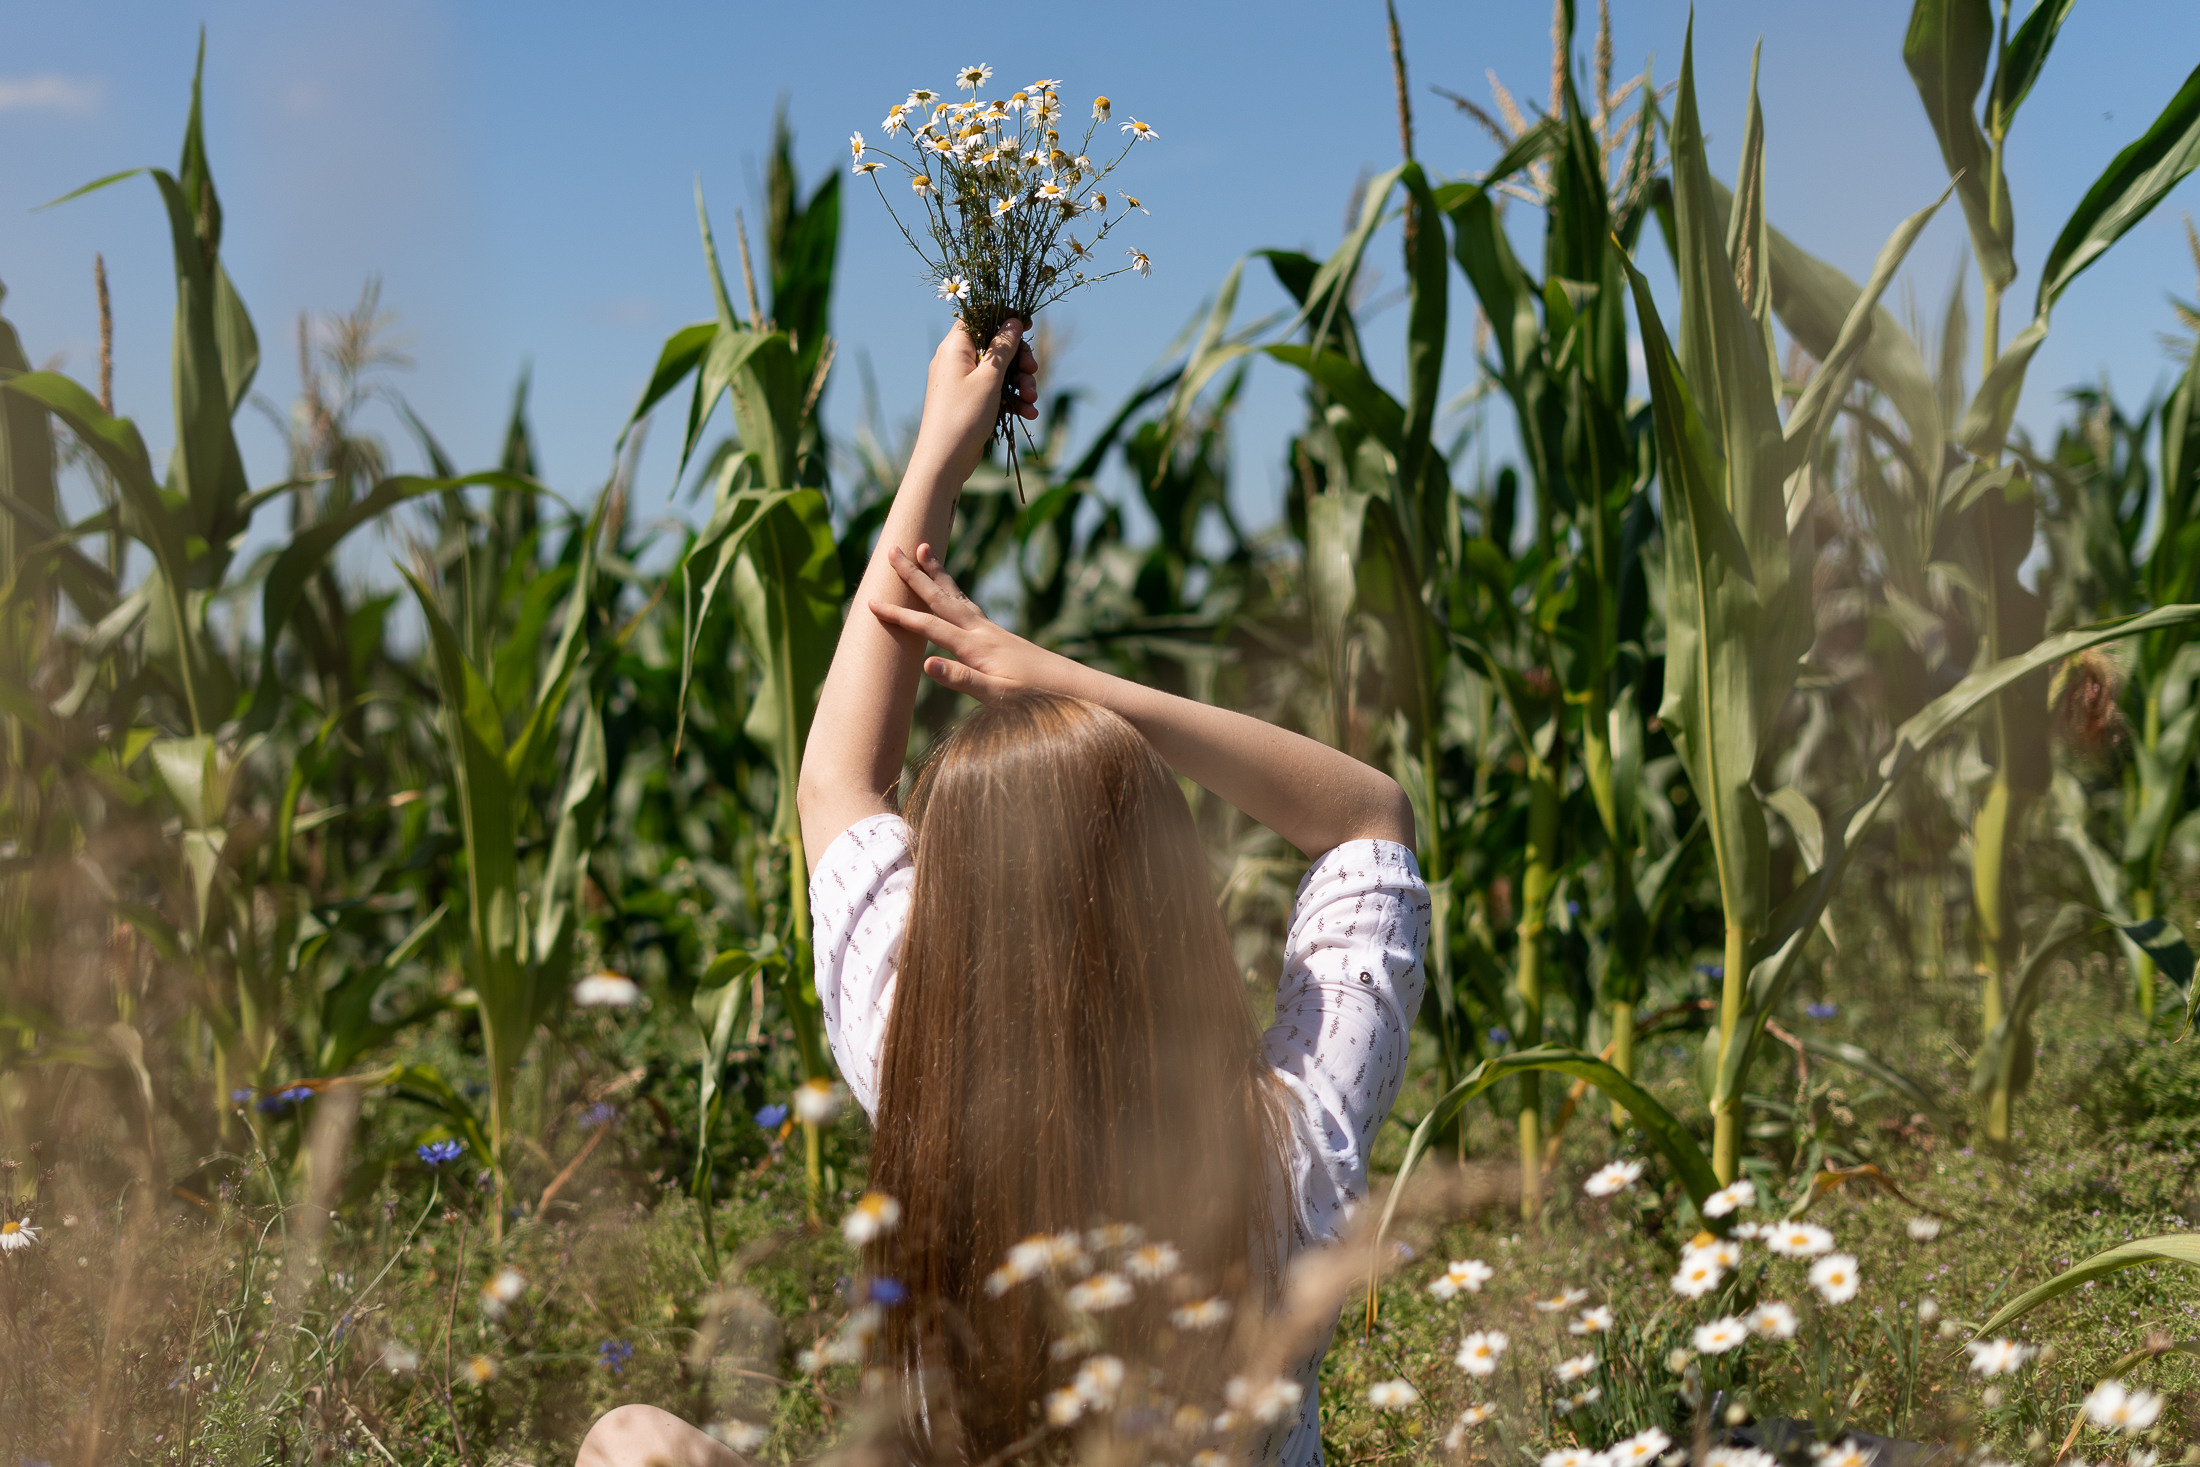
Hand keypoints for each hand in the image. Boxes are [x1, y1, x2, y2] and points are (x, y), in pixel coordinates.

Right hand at [868, 543, 1048, 702]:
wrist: (1071, 687)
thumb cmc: (1035, 698)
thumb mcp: (997, 696)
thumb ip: (962, 679)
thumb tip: (926, 663)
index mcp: (976, 647)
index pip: (929, 627)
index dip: (899, 615)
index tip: (871, 603)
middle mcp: (982, 631)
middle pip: (941, 597)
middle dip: (915, 575)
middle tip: (894, 550)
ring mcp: (991, 630)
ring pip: (956, 594)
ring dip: (936, 573)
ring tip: (924, 549)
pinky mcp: (998, 634)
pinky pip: (968, 604)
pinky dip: (953, 590)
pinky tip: (950, 590)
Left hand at [911, 318, 1037, 483]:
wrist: (944, 460)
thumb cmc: (963, 415)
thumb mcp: (989, 377)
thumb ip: (1003, 347)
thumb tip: (1013, 321)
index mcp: (955, 347)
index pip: (979, 317)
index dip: (1004, 318)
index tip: (1027, 325)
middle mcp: (957, 361)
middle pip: (995, 346)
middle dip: (1019, 359)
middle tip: (1032, 371)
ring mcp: (963, 383)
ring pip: (999, 372)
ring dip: (1020, 383)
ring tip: (1031, 400)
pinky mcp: (971, 403)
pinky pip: (995, 392)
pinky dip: (1012, 400)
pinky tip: (1028, 414)